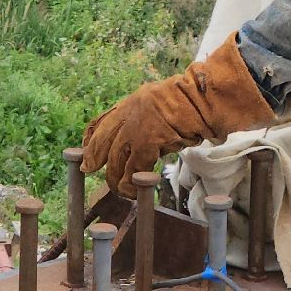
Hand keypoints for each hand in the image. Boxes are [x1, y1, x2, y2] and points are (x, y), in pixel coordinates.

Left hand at [83, 33, 274, 194]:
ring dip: (116, 177)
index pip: (102, 121)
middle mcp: (130, 112)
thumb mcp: (161, 104)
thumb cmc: (192, 104)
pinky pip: (135, 168)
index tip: (84, 152)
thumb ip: (146, 118)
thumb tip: (139, 142)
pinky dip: (133, 182)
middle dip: (93, 158)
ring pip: (117, 158)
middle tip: (89, 171)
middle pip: (103, 140)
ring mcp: (138, 126)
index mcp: (132, 101)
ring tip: (120, 189)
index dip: (90, 138)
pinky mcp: (148, 140)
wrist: (206, 100)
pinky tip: (134, 190)